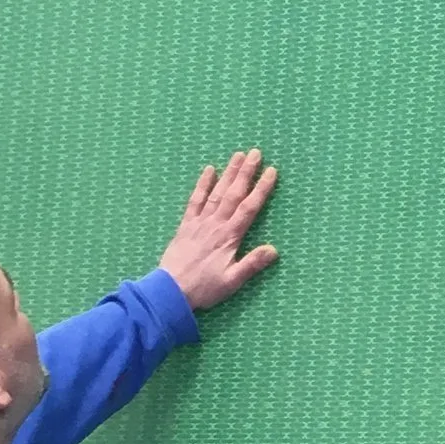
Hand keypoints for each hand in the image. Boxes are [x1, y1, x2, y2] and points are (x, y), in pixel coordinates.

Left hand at [160, 151, 278, 311]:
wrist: (170, 290)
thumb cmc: (204, 288)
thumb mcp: (232, 281)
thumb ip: (252, 264)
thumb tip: (274, 250)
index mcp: (229, 236)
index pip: (249, 207)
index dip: (261, 189)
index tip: (271, 171)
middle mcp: (216, 224)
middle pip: (233, 193)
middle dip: (246, 172)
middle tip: (255, 153)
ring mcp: (199, 222)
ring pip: (217, 192)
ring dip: (228, 173)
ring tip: (238, 155)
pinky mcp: (186, 225)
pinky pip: (195, 200)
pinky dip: (202, 184)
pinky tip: (209, 170)